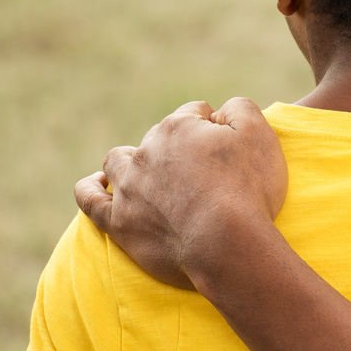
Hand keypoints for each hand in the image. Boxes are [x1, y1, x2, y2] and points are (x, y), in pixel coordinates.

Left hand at [74, 98, 286, 288]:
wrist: (225, 242)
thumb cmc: (247, 188)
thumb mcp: (260, 135)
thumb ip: (241, 108)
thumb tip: (223, 109)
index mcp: (179, 127)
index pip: (195, 113)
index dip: (214, 126)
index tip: (230, 147)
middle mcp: (147, 151)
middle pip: (160, 137)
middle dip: (179, 146)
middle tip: (206, 171)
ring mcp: (129, 186)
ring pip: (118, 161)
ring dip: (131, 161)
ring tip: (147, 172)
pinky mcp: (119, 221)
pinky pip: (90, 200)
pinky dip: (90, 189)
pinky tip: (97, 185)